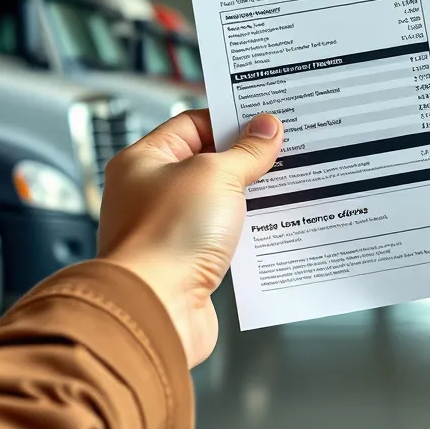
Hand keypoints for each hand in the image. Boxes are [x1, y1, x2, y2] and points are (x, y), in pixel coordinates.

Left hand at [97, 110, 282, 367]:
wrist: (156, 309)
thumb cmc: (167, 238)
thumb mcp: (217, 176)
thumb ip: (246, 151)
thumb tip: (266, 128)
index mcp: (144, 161)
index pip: (193, 123)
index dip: (231, 119)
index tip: (266, 120)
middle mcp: (151, 193)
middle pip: (209, 162)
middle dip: (247, 158)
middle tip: (284, 149)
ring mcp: (170, 228)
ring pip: (220, 200)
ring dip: (250, 195)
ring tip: (285, 183)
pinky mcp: (189, 261)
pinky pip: (225, 235)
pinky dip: (248, 229)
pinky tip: (273, 223)